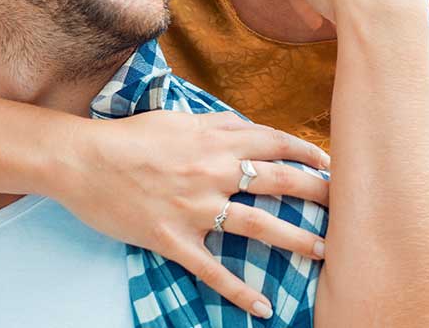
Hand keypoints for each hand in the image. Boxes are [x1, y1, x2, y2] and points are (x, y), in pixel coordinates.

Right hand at [51, 110, 330, 318]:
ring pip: (258, 226)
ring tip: (323, 251)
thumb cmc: (127, 137)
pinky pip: (213, 270)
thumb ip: (215, 124)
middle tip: (345, 205)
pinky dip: (239, 292)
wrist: (82, 161)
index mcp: (213, 142)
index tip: (329, 162)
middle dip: (317, 193)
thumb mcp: (176, 119)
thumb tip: (248, 128)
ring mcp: (195, 209)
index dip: (305, 152)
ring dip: (296, 239)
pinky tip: (263, 308)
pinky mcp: (174, 239)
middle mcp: (212, 173)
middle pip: (277, 182)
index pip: (272, 143)